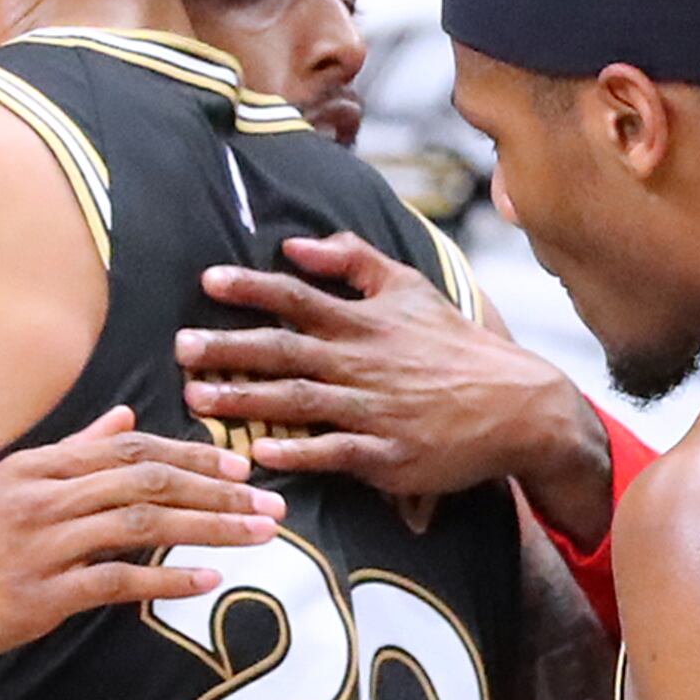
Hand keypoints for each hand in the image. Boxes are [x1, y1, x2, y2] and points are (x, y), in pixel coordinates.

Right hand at [0, 409, 276, 699]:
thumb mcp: (6, 484)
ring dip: (208, 530)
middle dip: (215, 490)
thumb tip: (124, 417)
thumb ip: (71, 453)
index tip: (238, 466)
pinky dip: (166, 580)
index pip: (128, 450)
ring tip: (258, 535)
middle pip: (145, 481)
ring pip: (140, 525)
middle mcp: (40, 498)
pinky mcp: (39, 596)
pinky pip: (115, 580)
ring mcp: (39, 546)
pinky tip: (208, 581)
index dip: (190, 456)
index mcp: (36, 468)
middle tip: (268, 501)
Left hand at [180, 231, 618, 543]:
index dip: (252, 288)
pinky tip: (262, 453)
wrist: (519, 405)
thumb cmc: (457, 346)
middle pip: (285, 350)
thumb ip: (354, 261)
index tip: (209, 281)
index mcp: (365, 322)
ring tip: (198, 398)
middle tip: (181, 349)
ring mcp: (376, 410)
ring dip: (247, 398)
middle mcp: (364, 362)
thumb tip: (298, 244)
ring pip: (300, 401)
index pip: (298, 297)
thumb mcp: (411, 288)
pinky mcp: (390, 455)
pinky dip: (300, 452)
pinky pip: (338, 451)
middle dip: (229, 348)